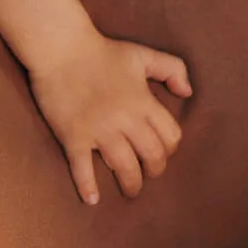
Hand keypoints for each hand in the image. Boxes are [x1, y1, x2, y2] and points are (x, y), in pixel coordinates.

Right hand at [28, 29, 191, 205]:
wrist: (60, 47)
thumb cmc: (103, 51)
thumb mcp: (144, 54)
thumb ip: (173, 69)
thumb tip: (187, 93)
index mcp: (143, 102)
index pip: (170, 136)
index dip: (170, 149)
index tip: (162, 153)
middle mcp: (125, 120)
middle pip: (151, 156)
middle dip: (154, 170)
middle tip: (149, 175)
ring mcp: (98, 130)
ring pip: (123, 167)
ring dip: (130, 183)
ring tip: (131, 190)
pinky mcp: (73, 136)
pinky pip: (82, 167)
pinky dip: (87, 186)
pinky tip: (93, 200)